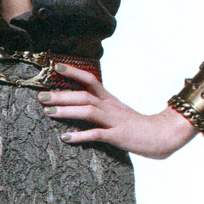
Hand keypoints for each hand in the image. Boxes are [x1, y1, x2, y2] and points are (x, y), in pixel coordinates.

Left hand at [38, 65, 196, 158]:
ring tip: (49, 112)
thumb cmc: (136, 126)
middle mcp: (110, 107)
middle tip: (41, 96)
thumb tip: (79, 104)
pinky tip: (66, 138)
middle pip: (84, 95)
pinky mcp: (118, 137)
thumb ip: (100, 107)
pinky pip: (97, 135)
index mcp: (109, 99)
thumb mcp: (117, 112)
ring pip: (88, 111)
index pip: (90, 79)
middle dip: (61, 94)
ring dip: (67, 110)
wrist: (162, 135)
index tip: (55, 66)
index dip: (73, 72)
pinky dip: (80, 136)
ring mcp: (114, 121)